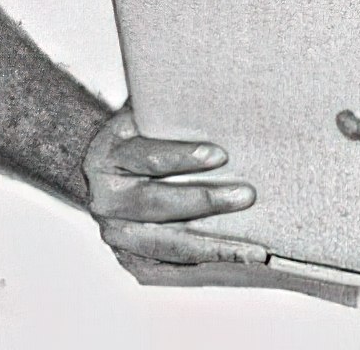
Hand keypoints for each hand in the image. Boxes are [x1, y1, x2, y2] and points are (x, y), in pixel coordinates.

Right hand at [84, 105, 267, 279]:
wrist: (107, 167)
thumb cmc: (140, 133)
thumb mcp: (146, 112)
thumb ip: (172, 107)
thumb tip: (226, 90)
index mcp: (108, 156)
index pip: (148, 156)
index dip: (183, 156)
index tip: (221, 154)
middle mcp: (106, 199)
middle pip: (156, 204)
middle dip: (204, 202)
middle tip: (246, 196)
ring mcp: (116, 234)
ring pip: (165, 243)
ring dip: (211, 247)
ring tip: (252, 249)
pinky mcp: (130, 258)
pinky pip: (166, 269)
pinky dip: (201, 268)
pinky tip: (234, 263)